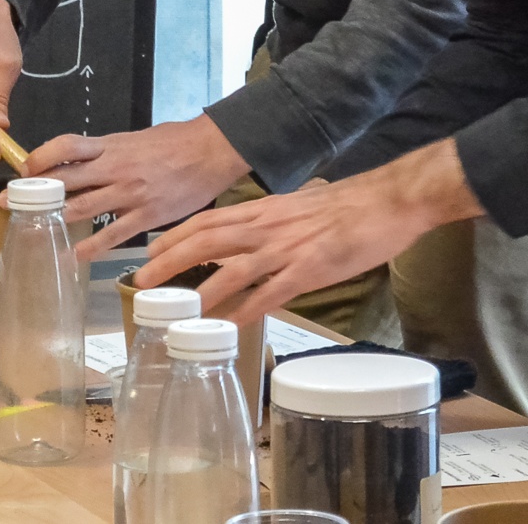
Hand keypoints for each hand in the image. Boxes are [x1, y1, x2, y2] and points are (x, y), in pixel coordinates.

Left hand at [26, 115, 250, 259]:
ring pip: (83, 207)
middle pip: (66, 179)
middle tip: (10, 203)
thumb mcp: (134, 139)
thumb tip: (82, 162)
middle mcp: (115, 168)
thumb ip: (108, 152)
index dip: (40, 157)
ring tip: (34, 231)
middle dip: (35, 192)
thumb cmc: (174, 142)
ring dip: (56, 220)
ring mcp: (130, 192)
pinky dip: (91, 246)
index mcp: (111, 145)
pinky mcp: (147, 214)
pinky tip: (74, 255)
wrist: (211, 150)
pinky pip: (113, 234)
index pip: (65, 146)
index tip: (24, 170)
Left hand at [133, 139, 478, 322]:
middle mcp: (267, 227)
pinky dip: (247, 310)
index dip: (175, 235)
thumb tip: (257, 232)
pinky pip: (271, 293)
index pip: (207, 220)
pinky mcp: (310, 270)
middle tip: (142, 283)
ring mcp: (286, 249)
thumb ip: (274, 221)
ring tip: (176, 311)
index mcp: (263, 210)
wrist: (386, 201)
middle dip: (170, 261)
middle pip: (206, 241)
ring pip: (231, 269)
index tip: (150, 251)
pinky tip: (229, 326)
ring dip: (199, 291)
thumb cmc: (348, 205)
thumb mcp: (299, 207)